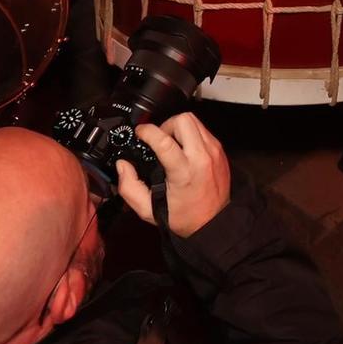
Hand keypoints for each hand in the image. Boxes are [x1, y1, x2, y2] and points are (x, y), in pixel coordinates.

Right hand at [114, 113, 231, 236]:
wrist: (213, 223)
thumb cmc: (184, 217)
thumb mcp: (149, 210)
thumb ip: (130, 187)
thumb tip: (123, 166)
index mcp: (184, 172)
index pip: (164, 141)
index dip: (148, 131)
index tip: (140, 132)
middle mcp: (201, 158)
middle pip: (183, 120)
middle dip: (165, 125)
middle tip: (159, 139)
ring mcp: (214, 152)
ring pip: (194, 120)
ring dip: (178, 127)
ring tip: (171, 143)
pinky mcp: (220, 151)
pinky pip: (203, 130)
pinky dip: (190, 134)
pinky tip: (184, 148)